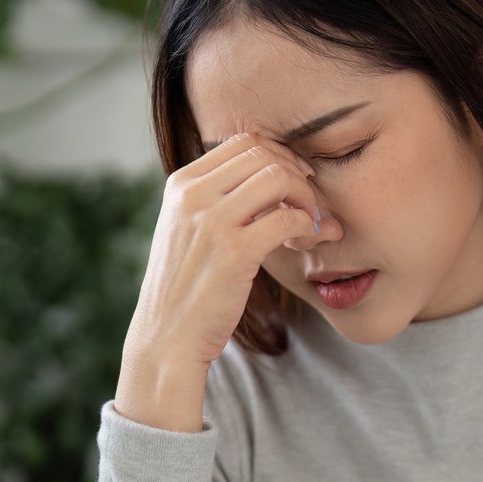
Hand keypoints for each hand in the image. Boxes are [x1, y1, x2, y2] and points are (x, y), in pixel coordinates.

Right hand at [115, 133, 342, 431]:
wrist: (167, 339)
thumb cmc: (187, 288)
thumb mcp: (188, 231)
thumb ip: (216, 200)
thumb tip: (270, 174)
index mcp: (181, 185)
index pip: (243, 142)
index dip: (281, 155)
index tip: (298, 180)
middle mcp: (192, 196)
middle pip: (264, 154)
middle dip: (299, 175)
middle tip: (315, 203)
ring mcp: (212, 222)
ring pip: (279, 179)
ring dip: (308, 199)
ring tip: (314, 224)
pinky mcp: (234, 252)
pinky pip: (288, 218)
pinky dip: (308, 225)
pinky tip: (308, 241)